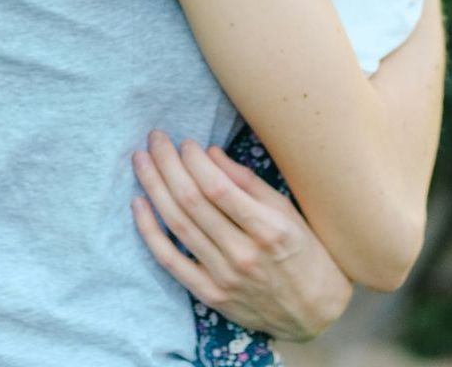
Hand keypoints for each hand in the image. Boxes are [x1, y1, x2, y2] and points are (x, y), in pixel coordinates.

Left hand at [132, 131, 352, 341]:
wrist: (313, 312)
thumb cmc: (305, 252)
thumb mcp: (287, 211)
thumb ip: (248, 183)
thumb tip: (210, 153)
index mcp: (268, 229)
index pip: (218, 188)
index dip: (195, 161)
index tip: (185, 142)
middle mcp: (243, 254)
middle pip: (192, 202)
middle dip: (168, 164)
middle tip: (156, 139)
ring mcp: (223, 277)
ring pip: (178, 225)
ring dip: (155, 188)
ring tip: (141, 160)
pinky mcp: (209, 295)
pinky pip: (170, 261)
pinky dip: (150, 232)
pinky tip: (139, 204)